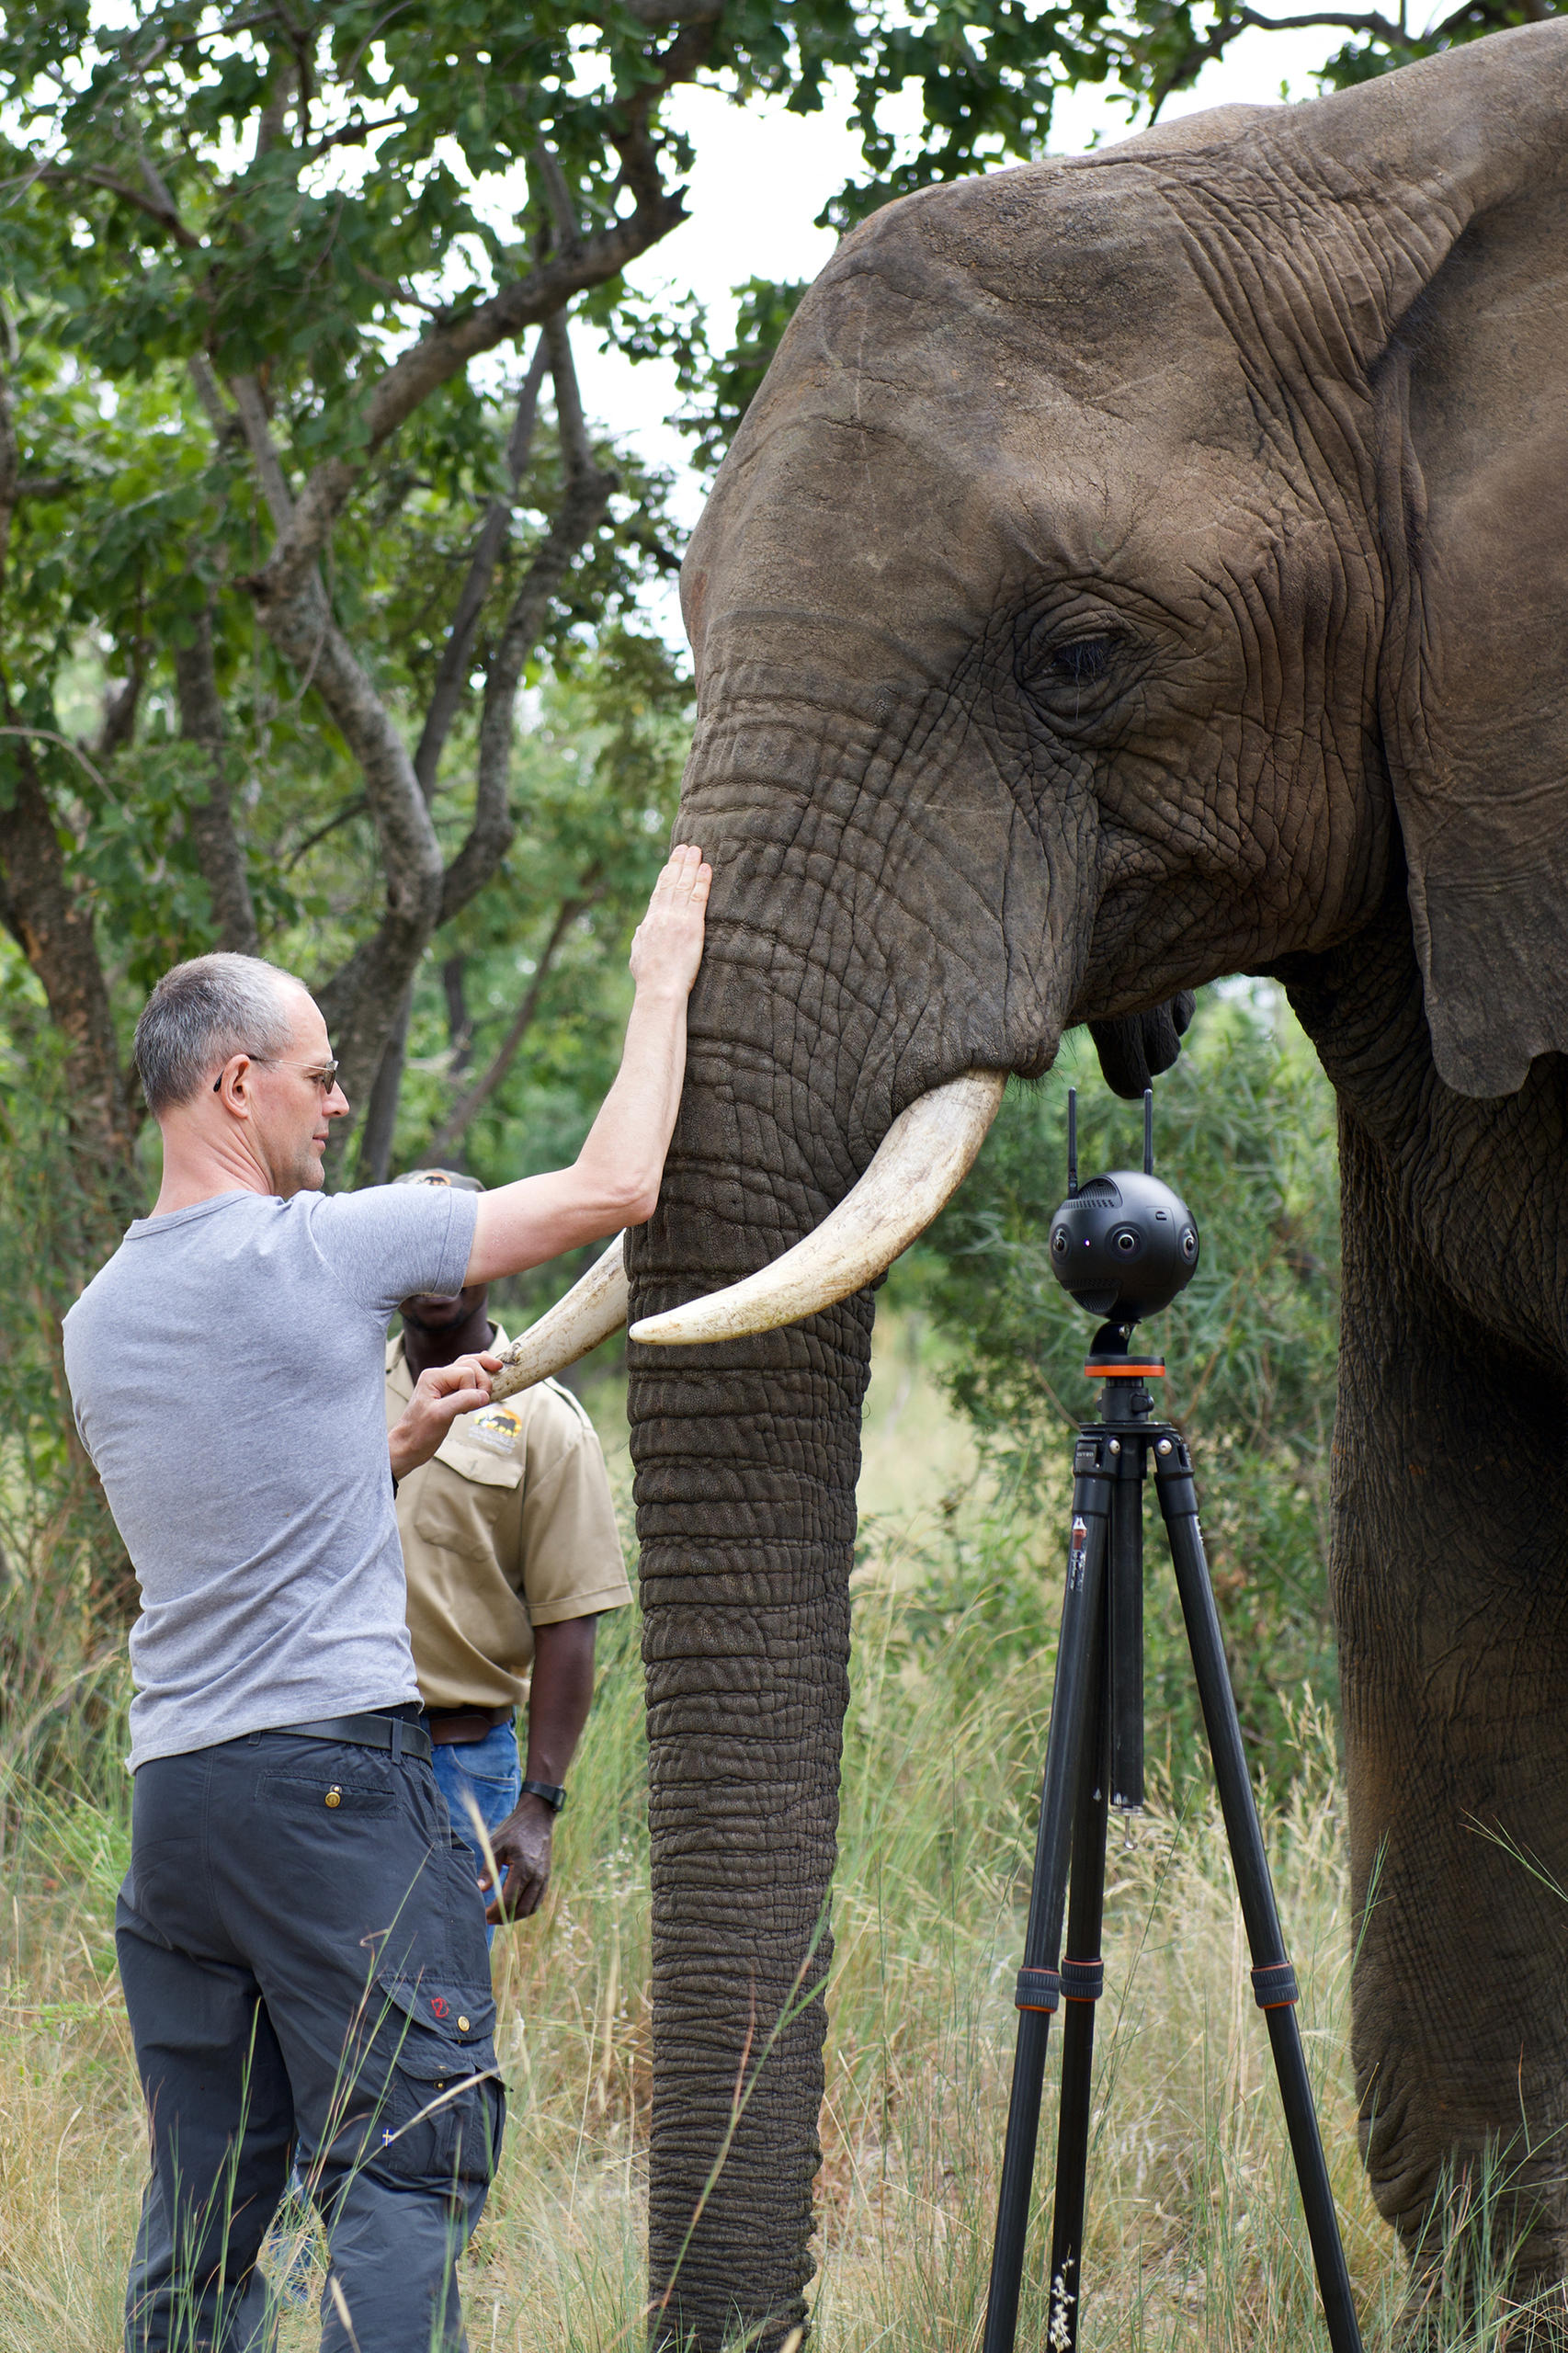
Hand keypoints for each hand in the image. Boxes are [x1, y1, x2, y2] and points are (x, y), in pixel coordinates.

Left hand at [388, 1352, 501, 1481]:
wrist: (407, 1446)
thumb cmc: (418, 1432)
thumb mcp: (441, 1416)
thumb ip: (463, 1401)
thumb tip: (485, 1395)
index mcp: (433, 1377)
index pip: (466, 1372)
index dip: (474, 1388)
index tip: (469, 1409)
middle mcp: (438, 1376)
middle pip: (470, 1364)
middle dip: (482, 1378)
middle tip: (485, 1398)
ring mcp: (442, 1384)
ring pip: (469, 1366)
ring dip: (483, 1371)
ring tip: (497, 1368)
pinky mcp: (448, 1394)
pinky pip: (466, 1377)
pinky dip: (478, 1374)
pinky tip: (488, 1369)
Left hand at [481, 1793, 555, 1921]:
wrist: (537, 1816)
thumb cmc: (514, 1829)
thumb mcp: (496, 1844)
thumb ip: (488, 1868)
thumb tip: (480, 1890)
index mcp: (523, 1868)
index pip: (508, 1901)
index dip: (494, 1912)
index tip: (482, 1915)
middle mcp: (537, 1876)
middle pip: (520, 1909)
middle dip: (503, 1918)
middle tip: (488, 1919)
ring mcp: (544, 1877)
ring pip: (531, 1908)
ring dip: (515, 1916)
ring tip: (499, 1916)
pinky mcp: (546, 1876)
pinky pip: (538, 1900)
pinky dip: (526, 1909)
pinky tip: (514, 1908)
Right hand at [628, 842, 710, 999]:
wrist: (659, 989)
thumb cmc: (649, 979)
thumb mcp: (637, 955)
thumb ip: (641, 938)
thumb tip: (643, 929)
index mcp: (649, 922)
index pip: (658, 892)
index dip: (666, 874)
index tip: (671, 862)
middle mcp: (662, 916)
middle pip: (671, 883)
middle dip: (678, 863)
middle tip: (685, 847)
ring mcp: (676, 919)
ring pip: (684, 885)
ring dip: (691, 865)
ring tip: (696, 850)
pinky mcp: (692, 926)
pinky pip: (698, 898)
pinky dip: (702, 881)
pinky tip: (706, 868)